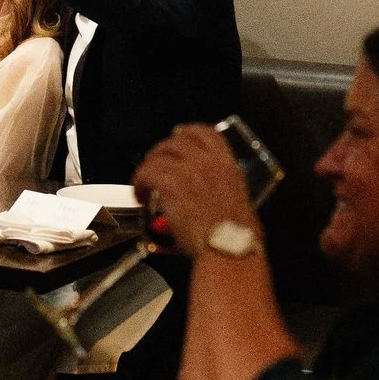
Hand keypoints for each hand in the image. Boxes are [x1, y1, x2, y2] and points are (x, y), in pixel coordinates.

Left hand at [134, 126, 259, 257]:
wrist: (227, 249)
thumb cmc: (234, 236)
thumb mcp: (239, 202)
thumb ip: (223, 190)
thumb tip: (209, 195)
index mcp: (228, 166)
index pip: (207, 134)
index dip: (189, 131)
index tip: (179, 133)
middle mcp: (209, 163)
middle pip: (178, 141)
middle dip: (162, 150)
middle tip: (155, 163)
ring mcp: (190, 171)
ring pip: (159, 155)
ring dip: (148, 168)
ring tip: (144, 185)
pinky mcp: (171, 184)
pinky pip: (147, 173)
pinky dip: (139, 183)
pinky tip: (140, 196)